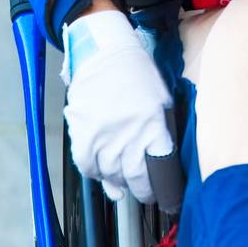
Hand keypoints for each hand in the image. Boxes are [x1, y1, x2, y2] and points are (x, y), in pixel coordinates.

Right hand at [63, 11, 173, 203]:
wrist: (103, 52)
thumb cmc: (136, 74)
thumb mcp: (161, 101)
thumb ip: (161, 133)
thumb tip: (155, 164)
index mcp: (152, 125)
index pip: (159, 169)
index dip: (162, 187)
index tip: (164, 194)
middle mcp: (127, 134)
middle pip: (134, 177)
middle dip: (141, 190)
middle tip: (144, 190)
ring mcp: (103, 135)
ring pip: (110, 175)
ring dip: (118, 180)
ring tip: (123, 174)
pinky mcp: (82, 134)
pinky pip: (88, 166)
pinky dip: (95, 171)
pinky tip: (102, 167)